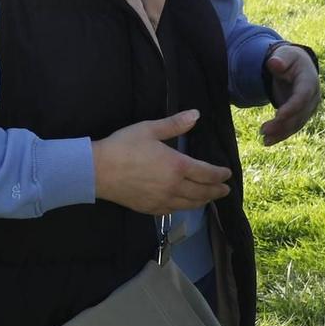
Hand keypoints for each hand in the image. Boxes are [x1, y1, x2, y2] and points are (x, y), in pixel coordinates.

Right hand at [92, 111, 232, 214]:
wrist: (98, 171)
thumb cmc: (123, 146)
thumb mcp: (149, 129)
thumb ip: (175, 124)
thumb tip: (196, 115)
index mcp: (178, 166)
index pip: (207, 173)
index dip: (220, 174)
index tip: (227, 173)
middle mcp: (174, 186)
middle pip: (203, 192)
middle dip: (217, 191)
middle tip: (225, 190)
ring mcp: (162, 200)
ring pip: (190, 204)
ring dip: (203, 201)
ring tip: (209, 198)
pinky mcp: (150, 208)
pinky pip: (173, 210)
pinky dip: (184, 208)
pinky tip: (184, 205)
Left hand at [258, 45, 319, 146]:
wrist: (296, 67)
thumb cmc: (289, 59)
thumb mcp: (284, 55)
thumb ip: (280, 59)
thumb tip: (273, 63)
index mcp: (309, 81)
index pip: (303, 96)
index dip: (292, 107)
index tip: (278, 116)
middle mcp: (313, 97)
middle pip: (299, 113)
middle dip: (282, 124)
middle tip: (263, 130)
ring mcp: (308, 108)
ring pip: (296, 124)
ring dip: (280, 132)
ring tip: (263, 139)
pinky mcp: (301, 115)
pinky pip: (292, 127)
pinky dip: (281, 135)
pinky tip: (267, 142)